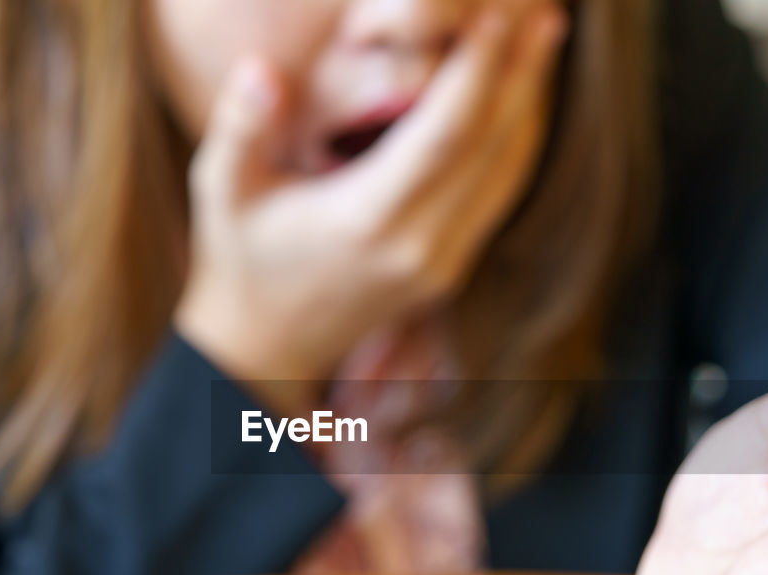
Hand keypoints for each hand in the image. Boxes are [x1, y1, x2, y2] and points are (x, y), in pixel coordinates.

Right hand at [176, 4, 566, 392]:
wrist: (266, 348)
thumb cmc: (240, 258)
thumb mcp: (221, 190)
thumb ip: (238, 125)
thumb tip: (260, 68)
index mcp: (365, 221)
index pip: (442, 137)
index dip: (478, 74)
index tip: (498, 18)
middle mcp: (417, 248)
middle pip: (490, 152)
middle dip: (523, 80)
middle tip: (546, 19)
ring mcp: (440, 265)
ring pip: (505, 177)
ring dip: (530, 110)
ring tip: (543, 50)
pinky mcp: (449, 271)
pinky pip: (496, 199)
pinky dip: (515, 146)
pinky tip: (520, 105)